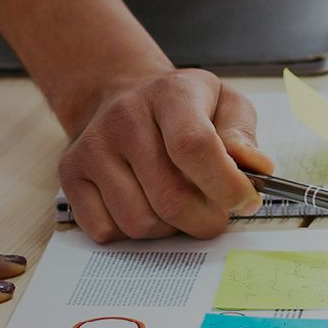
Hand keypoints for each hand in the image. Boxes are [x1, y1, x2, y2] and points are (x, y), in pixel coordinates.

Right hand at [59, 69, 272, 242]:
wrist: (122, 97)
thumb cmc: (184, 110)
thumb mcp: (224, 105)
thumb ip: (243, 136)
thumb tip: (256, 169)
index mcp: (170, 93)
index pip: (195, 147)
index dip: (226, 186)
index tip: (244, 201)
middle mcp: (124, 117)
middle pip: (170, 198)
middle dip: (204, 219)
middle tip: (215, 212)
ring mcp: (92, 147)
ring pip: (139, 223)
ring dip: (169, 229)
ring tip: (177, 204)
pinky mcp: (70, 175)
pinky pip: (107, 231)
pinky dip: (133, 233)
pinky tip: (144, 205)